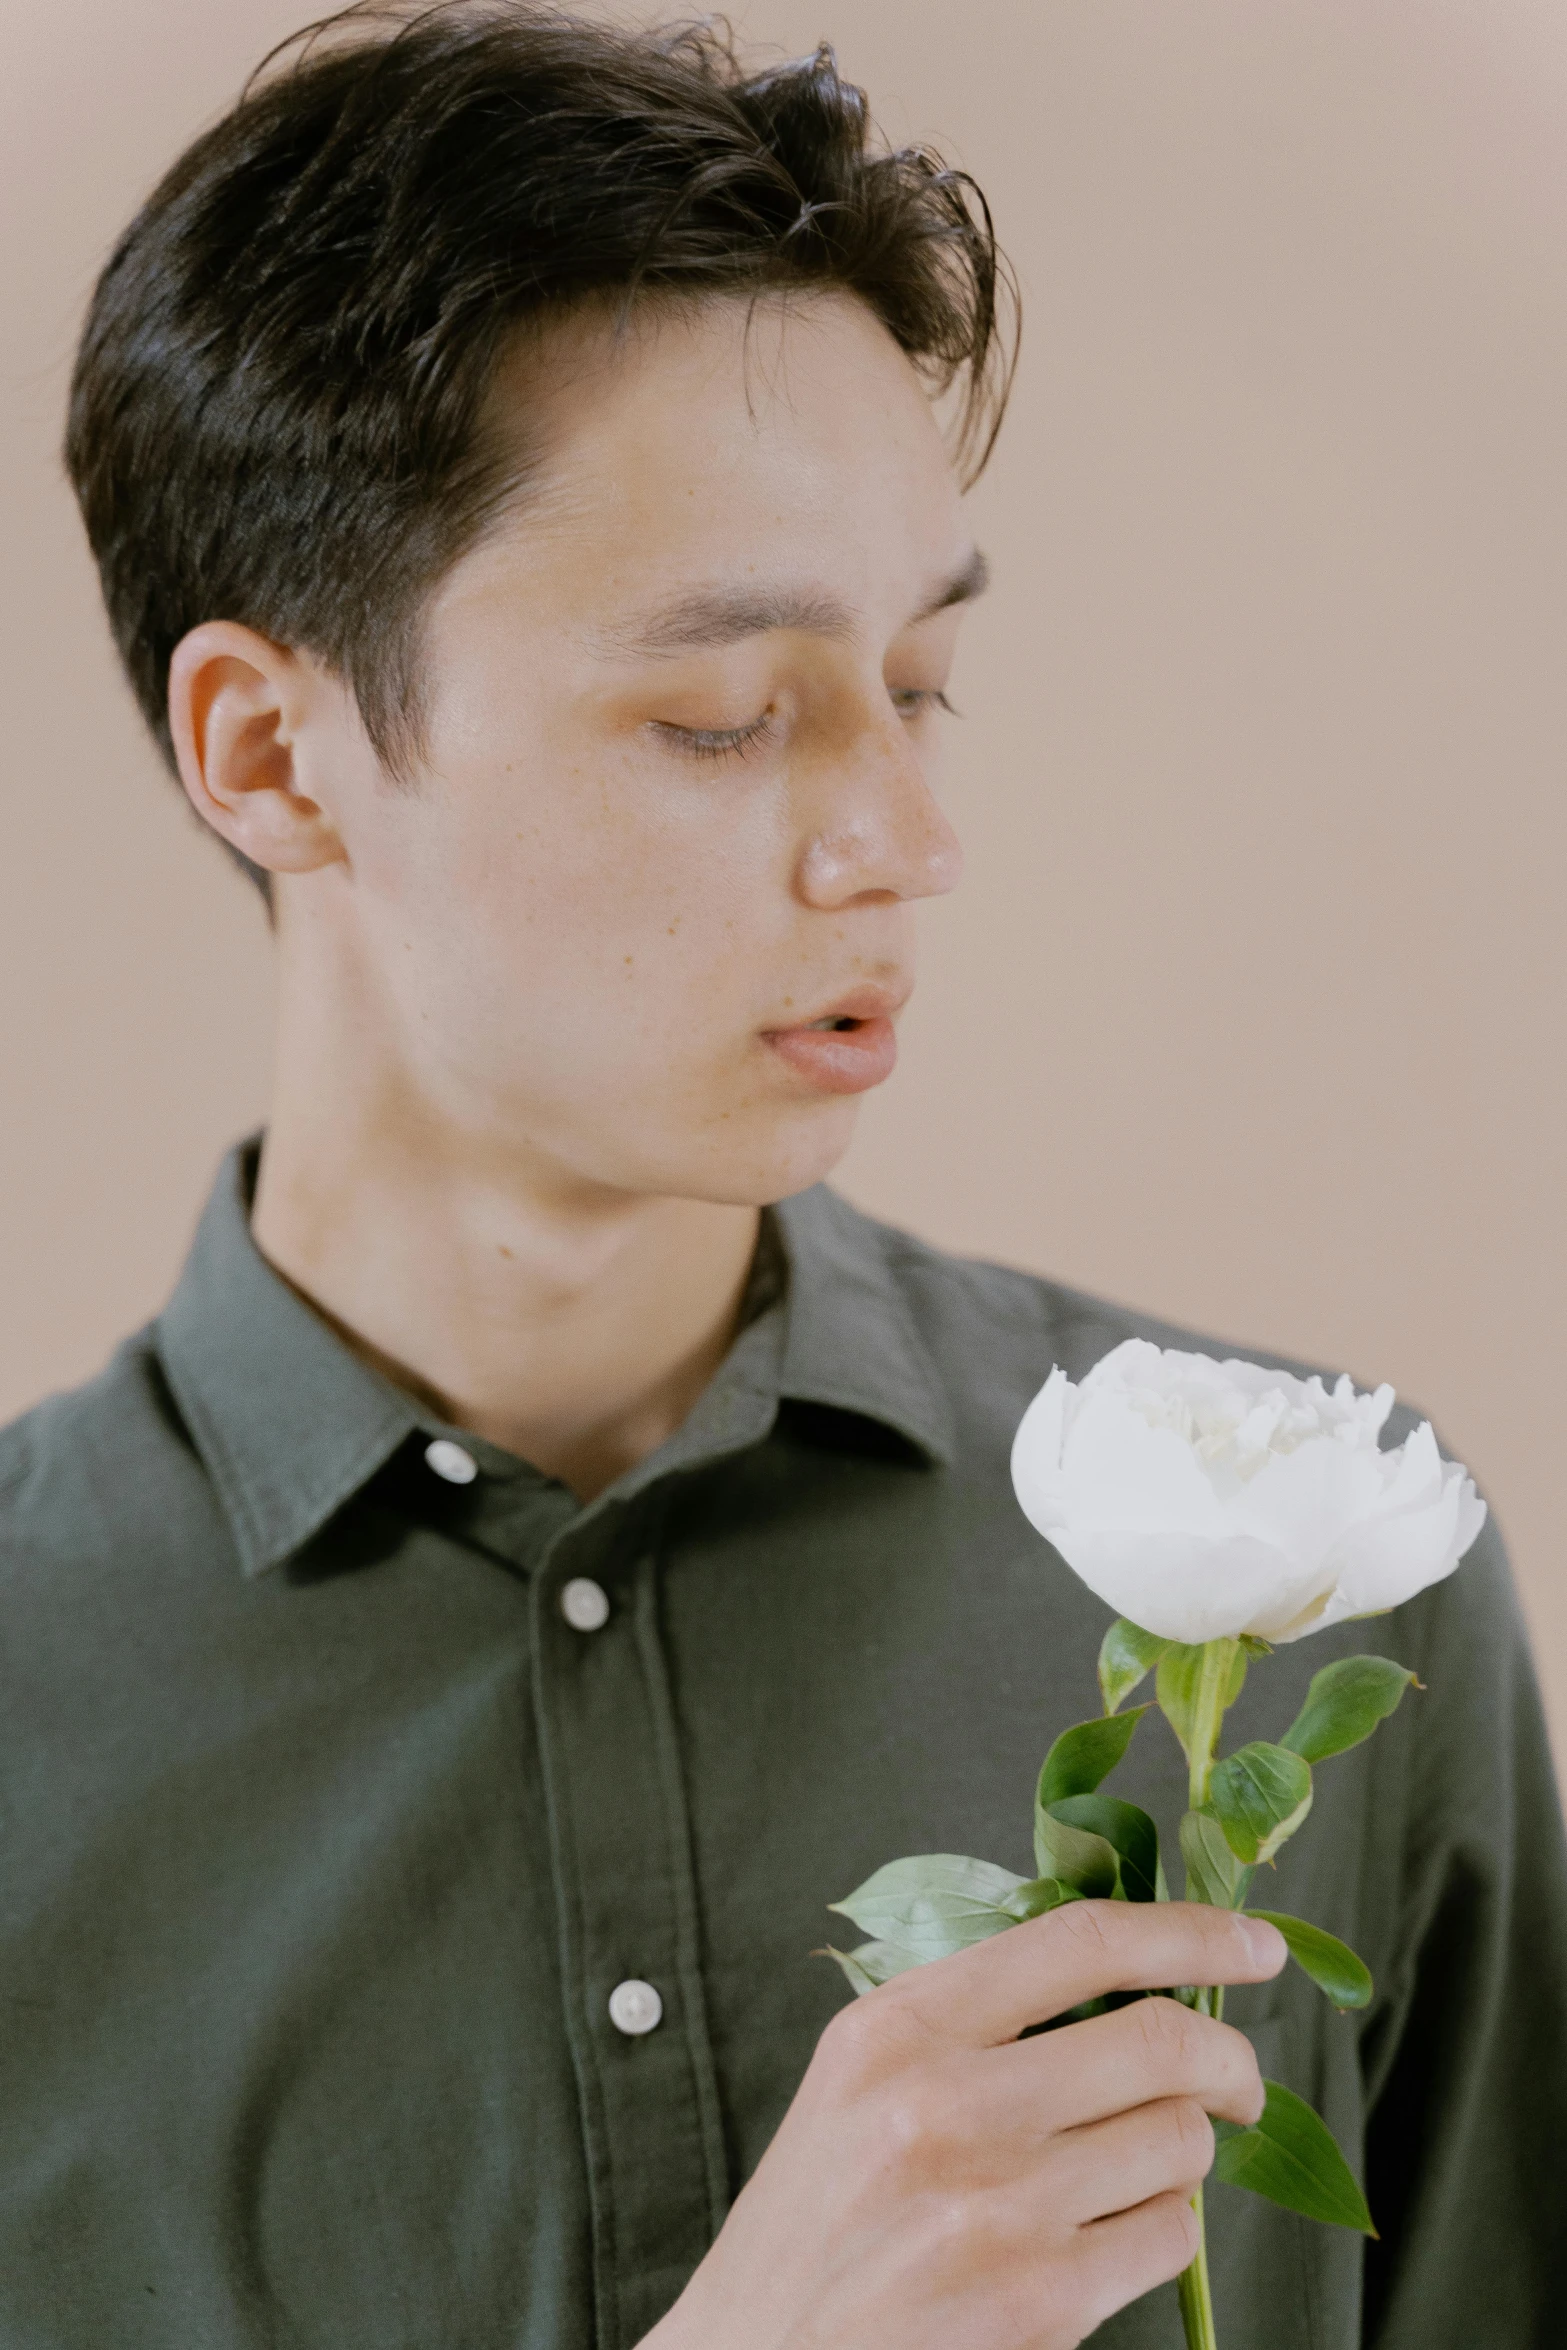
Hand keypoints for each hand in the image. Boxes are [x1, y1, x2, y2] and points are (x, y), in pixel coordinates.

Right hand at [641, 1900, 1285, 2349]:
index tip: (1255, 1944)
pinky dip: (1162, 2232)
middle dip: (1228, 2063)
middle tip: (1237, 2083)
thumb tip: (1128, 1977)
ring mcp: (996, 2207)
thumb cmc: (821, 2219)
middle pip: (1159, 2043)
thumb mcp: (862, 2079)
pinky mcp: (1037, 2302)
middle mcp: (945, 2105)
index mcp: (899, 2028)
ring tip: (1131, 2171)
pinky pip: (1168, 2238)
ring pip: (1177, 2142)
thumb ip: (972, 2018)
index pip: (1080, 1941)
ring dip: (1181, 2155)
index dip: (1190, 1934)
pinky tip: (1107, 2238)